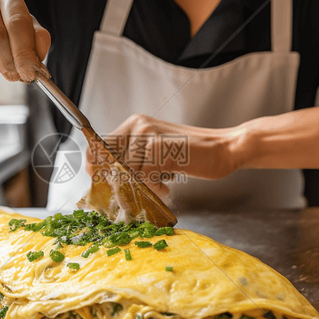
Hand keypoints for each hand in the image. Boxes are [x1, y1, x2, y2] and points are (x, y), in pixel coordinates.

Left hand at [86, 114, 242, 196]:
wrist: (224, 148)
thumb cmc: (191, 154)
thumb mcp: (157, 153)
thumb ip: (135, 161)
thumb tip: (109, 180)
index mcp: (135, 124)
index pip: (100, 144)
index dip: (94, 164)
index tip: (97, 181)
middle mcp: (138, 126)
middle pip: (108, 159)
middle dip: (114, 180)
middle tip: (127, 193)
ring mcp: (149, 135)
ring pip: (126, 171)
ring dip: (139, 187)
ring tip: (160, 187)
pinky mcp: (161, 148)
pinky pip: (143, 176)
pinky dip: (152, 187)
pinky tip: (167, 187)